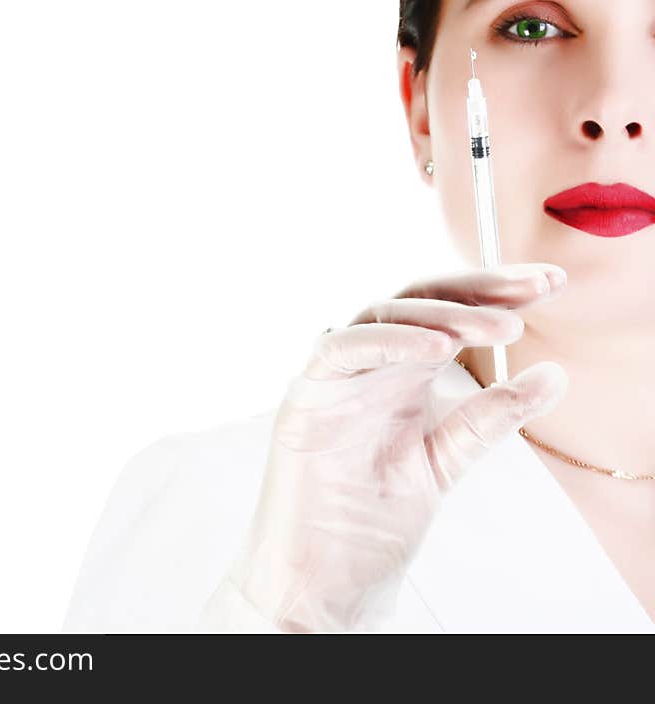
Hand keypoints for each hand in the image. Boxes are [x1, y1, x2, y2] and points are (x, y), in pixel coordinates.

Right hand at [227, 262, 568, 632]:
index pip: (449, 315)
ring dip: (442, 314)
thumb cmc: (374, 518)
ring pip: (382, 314)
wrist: (329, 576)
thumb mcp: (449, 457)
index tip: (550, 285)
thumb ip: (492, 416)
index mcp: (403, 375)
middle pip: (420, 300)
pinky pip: (342, 350)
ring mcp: (338, 376)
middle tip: (535, 288)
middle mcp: (371, 366)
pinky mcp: (307, 396)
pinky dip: (387, 342)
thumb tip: (554, 376)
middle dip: (479, 288)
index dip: (497, 294)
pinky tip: (435, 347)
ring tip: (499, 325)